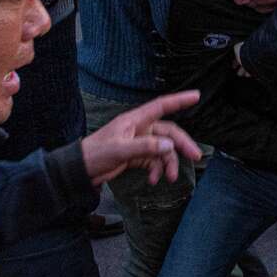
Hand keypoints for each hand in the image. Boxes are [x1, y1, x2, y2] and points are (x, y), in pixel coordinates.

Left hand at [82, 91, 204, 183]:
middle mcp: (140, 129)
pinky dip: (157, 170)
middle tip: (195, 156)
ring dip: (169, 163)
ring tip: (170, 178)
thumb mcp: (120, 150)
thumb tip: (169, 146)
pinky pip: (154, 161)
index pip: (162, 106)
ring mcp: (139, 143)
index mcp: (135, 120)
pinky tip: (154, 180)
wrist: (81, 170)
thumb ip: (145, 147)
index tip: (196, 95)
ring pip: (163, 149)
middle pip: (168, 132)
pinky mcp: (137, 156)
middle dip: (182, 145)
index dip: (179, 100)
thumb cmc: (96, 154)